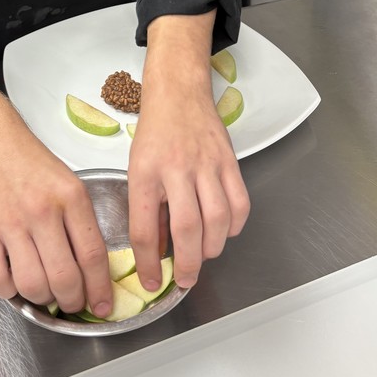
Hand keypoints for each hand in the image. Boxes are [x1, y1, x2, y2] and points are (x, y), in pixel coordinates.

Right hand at [0, 121, 112, 315]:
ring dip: (43, 299)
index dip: (100, 288)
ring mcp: (10, 223)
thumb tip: (92, 269)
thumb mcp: (70, 184)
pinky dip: (8, 292)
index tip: (102, 305)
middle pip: (64, 277)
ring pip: (31, 284)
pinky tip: (16, 283)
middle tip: (73, 303)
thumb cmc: (33, 164)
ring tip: (46, 293)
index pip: (92, 255)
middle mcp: (42, 212)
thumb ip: (81, 222)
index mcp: (71, 198)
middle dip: (72, 302)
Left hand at [127, 14, 250, 290]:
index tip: (152, 282)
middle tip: (185, 280)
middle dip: (187, 265)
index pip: (145, 228)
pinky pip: (239, 203)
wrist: (178, 93)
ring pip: (216, 219)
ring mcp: (207, 164)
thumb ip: (148, 208)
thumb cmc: (155, 133)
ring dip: (212, 248)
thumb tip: (157, 251)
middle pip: (187, 228)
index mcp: (145, 172)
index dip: (148, 263)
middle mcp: (176, 169)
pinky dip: (234, 225)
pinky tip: (224, 231)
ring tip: (203, 255)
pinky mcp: (229, 161)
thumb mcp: (137, 169)